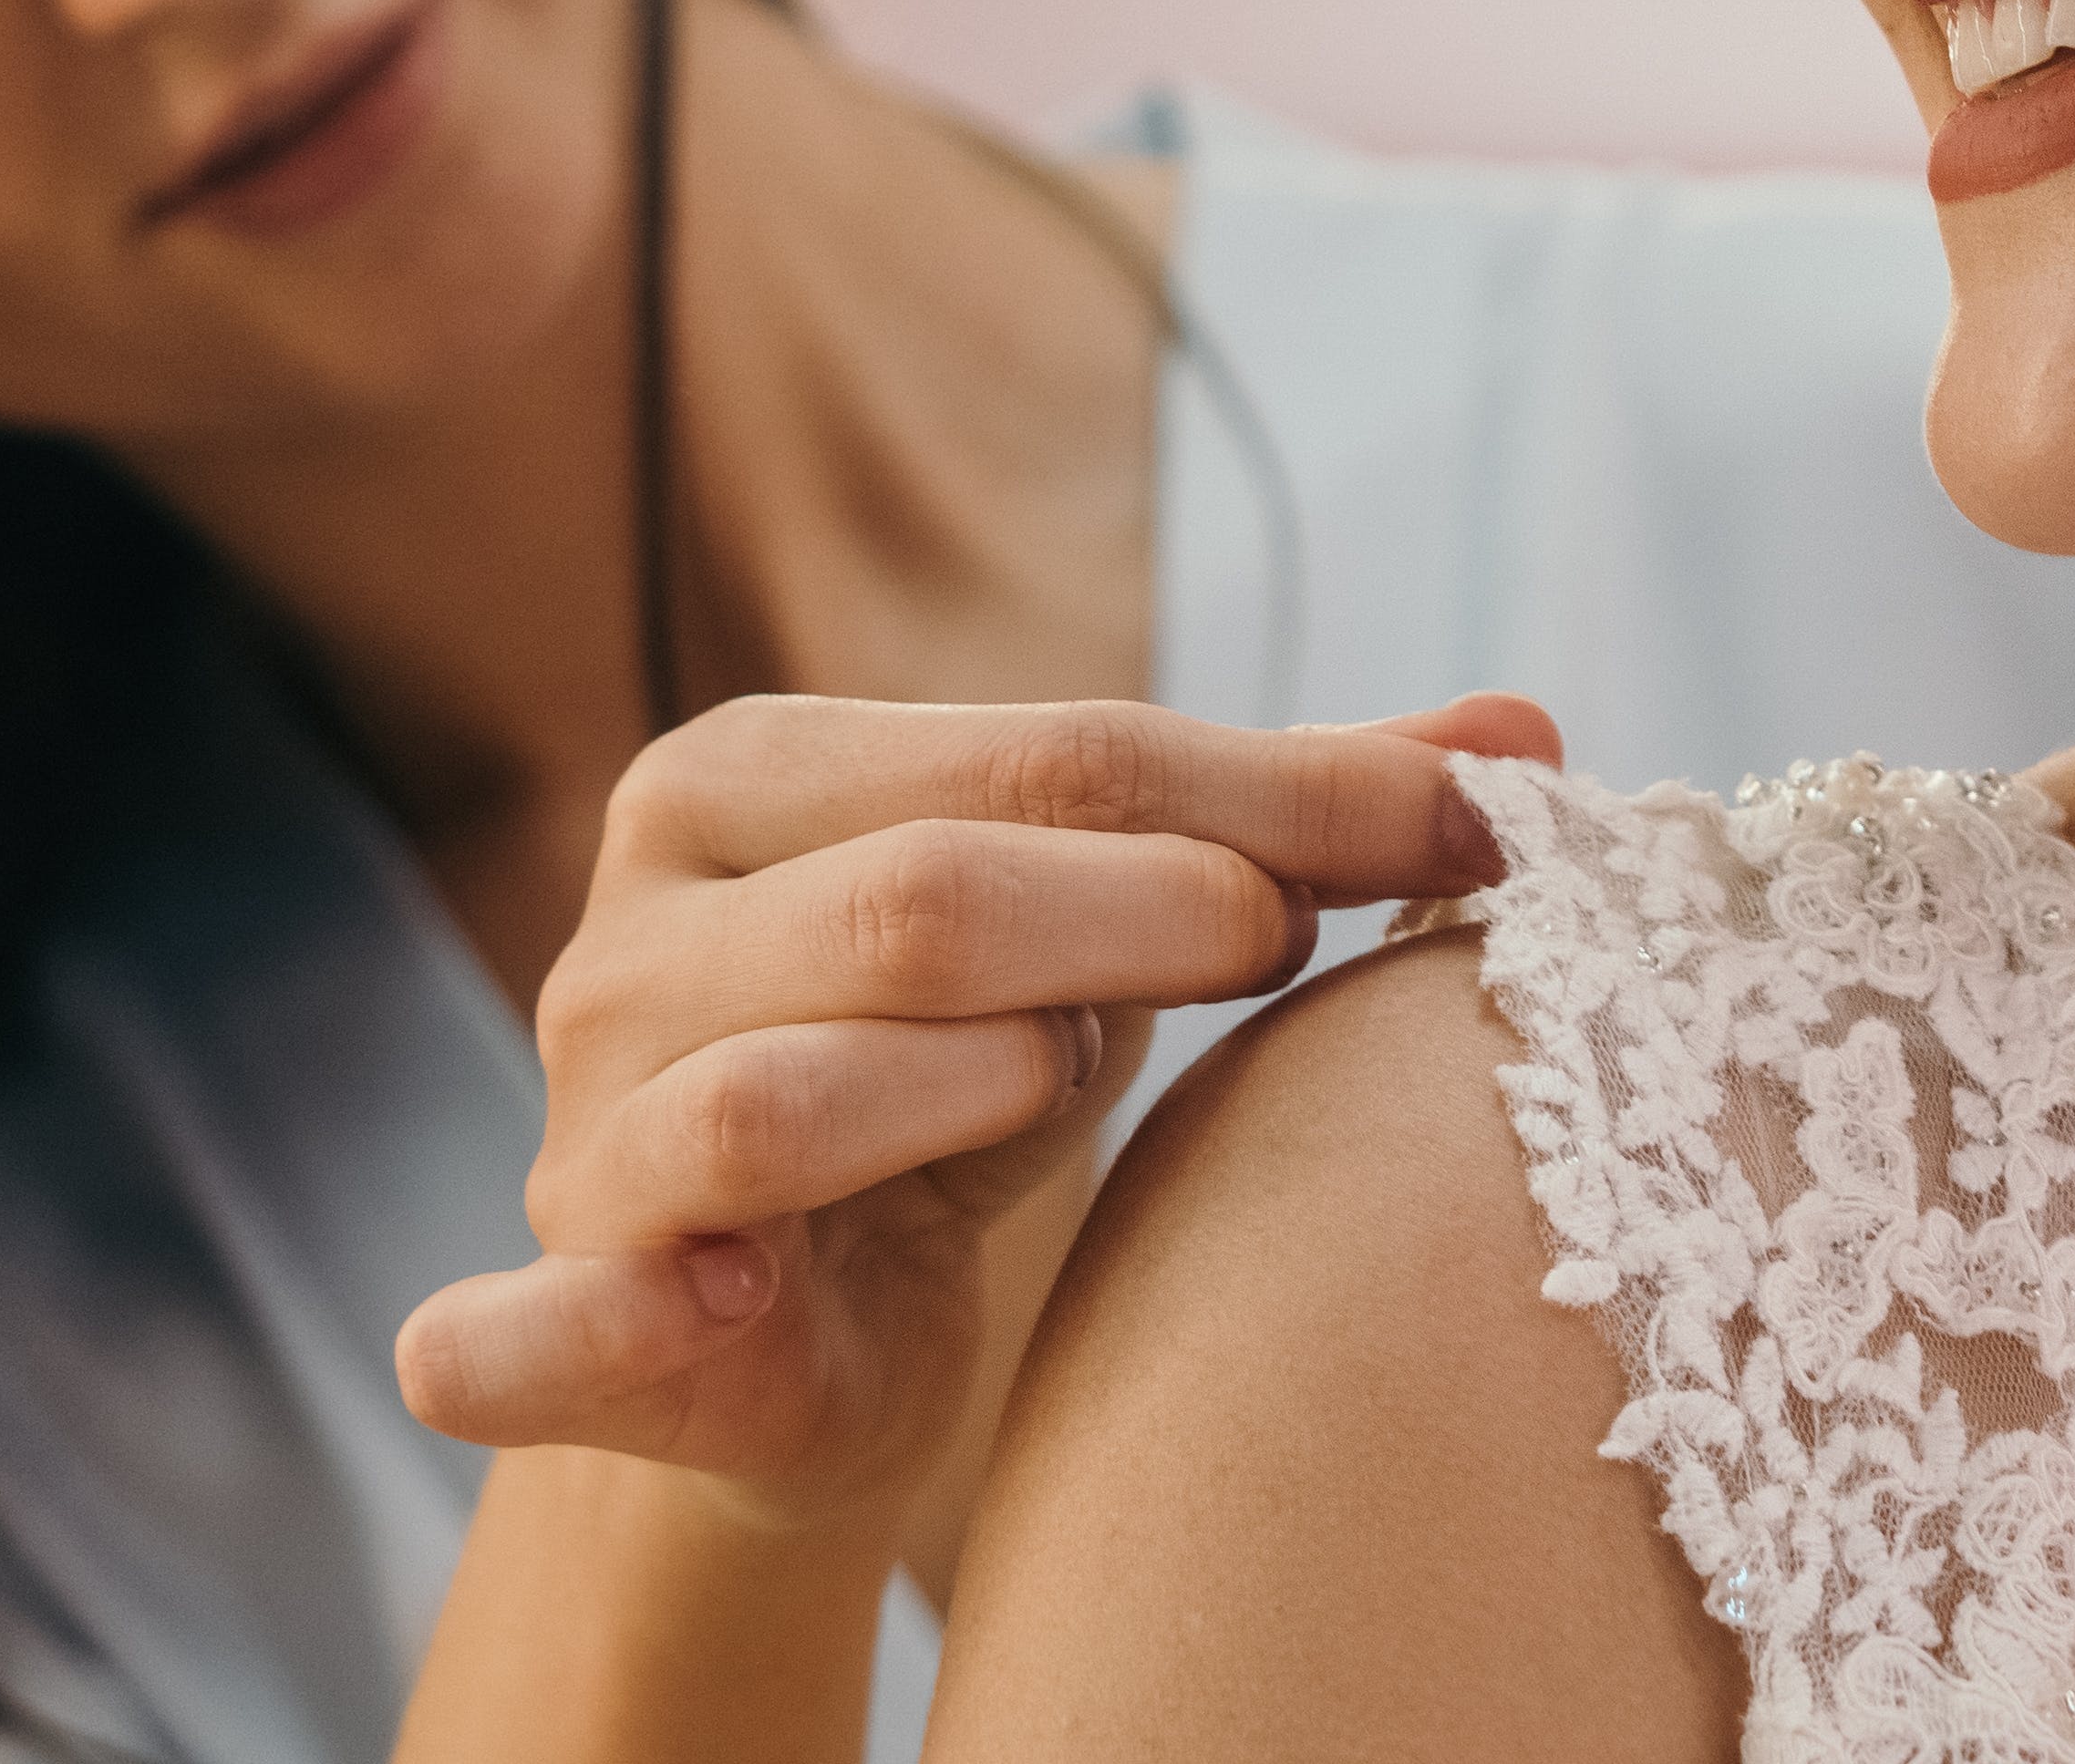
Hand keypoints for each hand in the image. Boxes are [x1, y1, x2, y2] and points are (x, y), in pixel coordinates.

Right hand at [394, 688, 1561, 1542]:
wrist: (804, 1340)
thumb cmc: (965, 1081)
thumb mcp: (1122, 926)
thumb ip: (1300, 820)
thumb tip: (1540, 734)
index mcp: (749, 776)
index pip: (1047, 751)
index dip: (1278, 788)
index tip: (1471, 825)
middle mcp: (636, 924)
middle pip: (933, 894)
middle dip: (1155, 917)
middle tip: (1288, 952)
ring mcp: (586, 1119)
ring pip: (799, 1087)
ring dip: (980, 1093)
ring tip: (1056, 1095)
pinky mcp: (572, 1313)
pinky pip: (535, 1321)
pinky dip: (566, 1326)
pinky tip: (701, 1313)